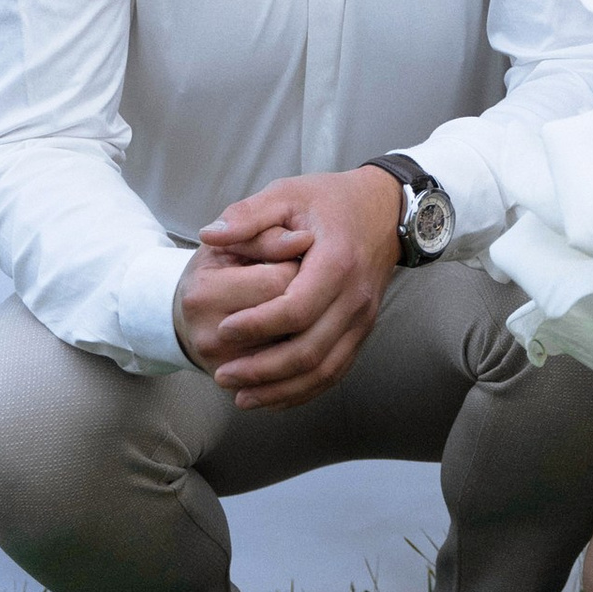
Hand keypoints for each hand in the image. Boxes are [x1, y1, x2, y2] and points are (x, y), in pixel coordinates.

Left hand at [179, 166, 401, 407]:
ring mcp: (363, 319)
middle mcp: (355, 297)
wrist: (384, 211)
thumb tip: (209, 236)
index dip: (258, 324)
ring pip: (324, 370)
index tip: (223, 329)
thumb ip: (248, 215)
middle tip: (222, 374)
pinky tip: (272, 398)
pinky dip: (303, 391)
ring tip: (240, 397)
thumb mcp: (288, 193)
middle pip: (310, 350)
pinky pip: (335, 372)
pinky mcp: (362, 332)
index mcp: (337, 262)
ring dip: (281, 389)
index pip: (296, 308)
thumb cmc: (330, 201)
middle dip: (262, 369)